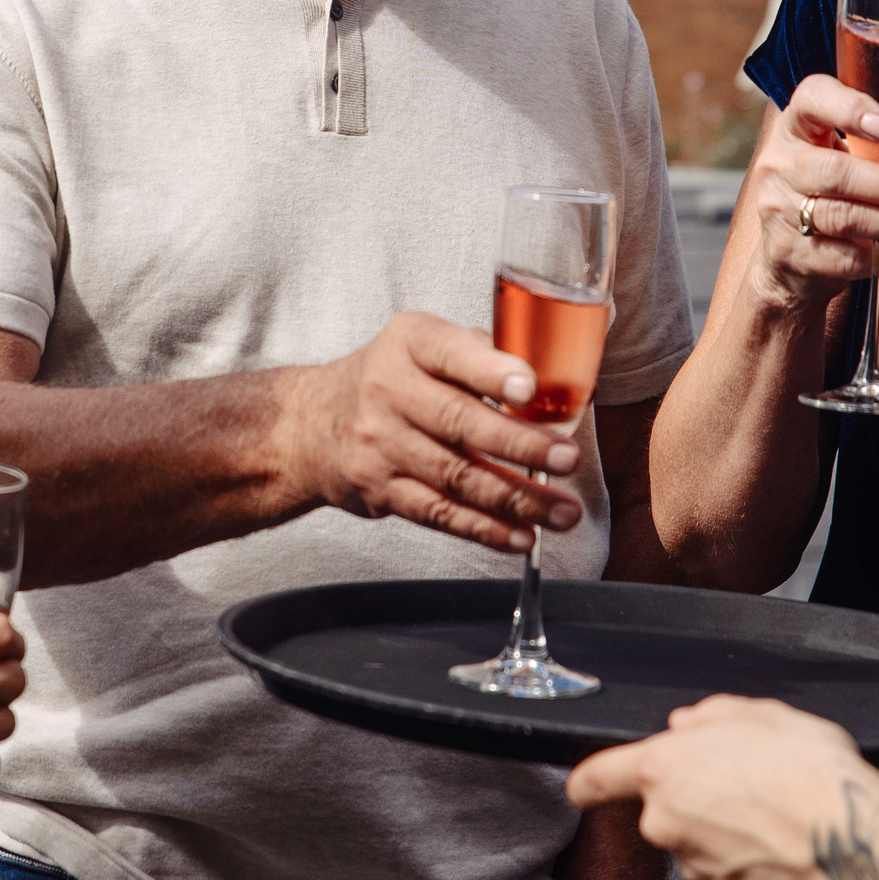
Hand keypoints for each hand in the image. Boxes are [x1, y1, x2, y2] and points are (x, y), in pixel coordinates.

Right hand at [284, 311, 587, 553]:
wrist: (312, 422)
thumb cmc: (390, 377)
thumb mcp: (423, 343)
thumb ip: (481, 353)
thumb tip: (552, 383)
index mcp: (410, 343)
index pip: (452, 352)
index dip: (492, 371)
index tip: (529, 387)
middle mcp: (389, 390)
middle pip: (460, 422)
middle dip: (520, 445)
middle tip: (567, 459)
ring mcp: (382, 443)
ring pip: (456, 476)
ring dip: (517, 498)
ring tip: (562, 511)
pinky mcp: (380, 489)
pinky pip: (439, 514)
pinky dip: (484, 529)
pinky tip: (521, 536)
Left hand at [567, 696, 873, 879]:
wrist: (853, 839)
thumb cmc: (808, 772)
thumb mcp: (760, 714)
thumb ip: (710, 715)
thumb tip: (689, 724)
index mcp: (663, 770)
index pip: (595, 778)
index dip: (588, 780)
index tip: (586, 785)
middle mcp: (668, 822)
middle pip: (663, 806)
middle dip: (694, 794)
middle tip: (743, 778)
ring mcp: (697, 865)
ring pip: (698, 838)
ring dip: (725, 826)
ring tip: (775, 807)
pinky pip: (729, 868)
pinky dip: (750, 855)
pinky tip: (784, 837)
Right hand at [747, 76, 878, 308]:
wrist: (789, 251)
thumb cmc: (837, 187)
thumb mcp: (868, 157)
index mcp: (798, 125)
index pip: (813, 100)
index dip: (848, 109)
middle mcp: (780, 164)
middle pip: (836, 174)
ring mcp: (778, 210)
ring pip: (843, 218)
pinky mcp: (787, 253)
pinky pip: (842, 258)